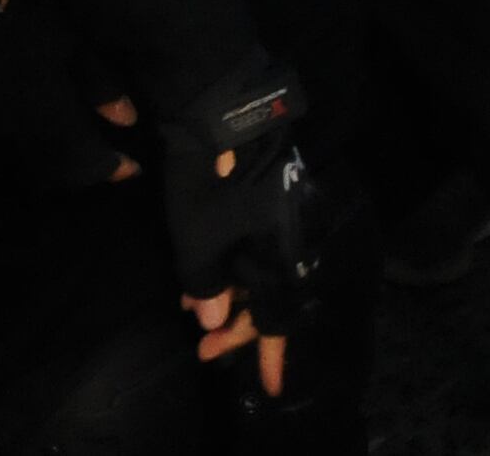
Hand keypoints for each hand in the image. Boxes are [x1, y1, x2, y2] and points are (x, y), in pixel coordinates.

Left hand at [165, 55, 324, 395]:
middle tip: (207, 348)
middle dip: (240, 325)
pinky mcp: (276, 189)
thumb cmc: (213, 175)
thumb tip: (211, 321)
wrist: (227, 102)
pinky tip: (207, 267)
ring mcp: (288, 208)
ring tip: (194, 309)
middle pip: (274, 293)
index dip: (273, 353)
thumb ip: (204, 283)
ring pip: (265, 267)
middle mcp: (295, 234)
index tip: (273, 388)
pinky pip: (260, 241)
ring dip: (232, 293)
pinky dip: (234, 262)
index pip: (282, 315)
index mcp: (284, 251)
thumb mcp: (197, 236)